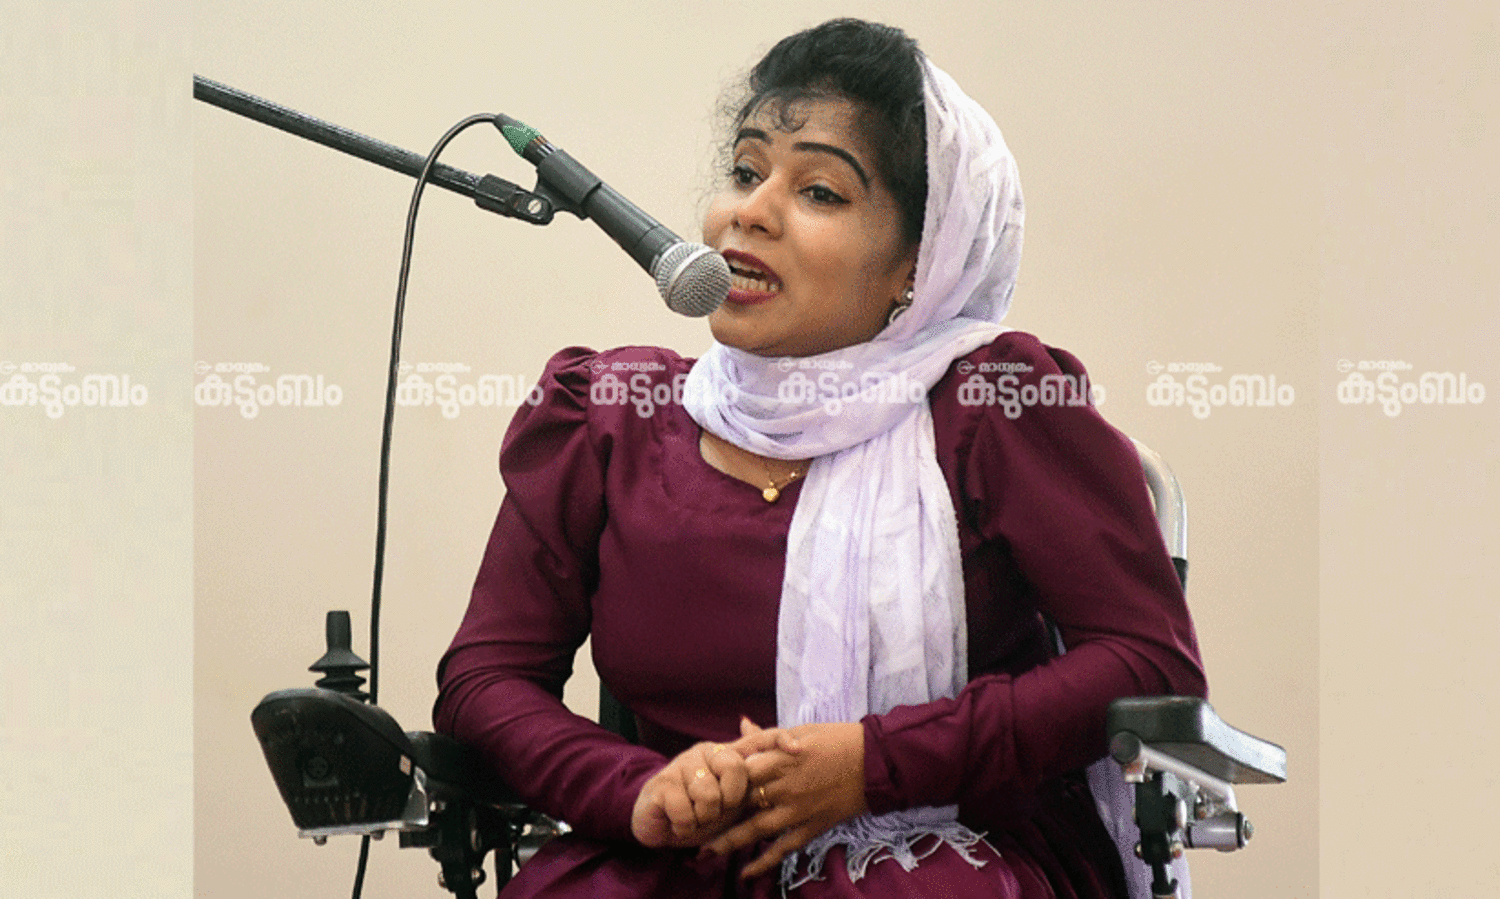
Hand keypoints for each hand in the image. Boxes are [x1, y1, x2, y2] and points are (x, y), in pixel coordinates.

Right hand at [630, 728, 795, 848]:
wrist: (656, 822)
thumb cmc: (699, 809)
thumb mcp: (733, 799)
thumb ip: (755, 778)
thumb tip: (785, 756)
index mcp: (725, 753)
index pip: (757, 738)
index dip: (779, 740)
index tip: (798, 750)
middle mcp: (705, 752)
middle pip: (735, 769)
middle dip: (729, 800)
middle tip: (716, 809)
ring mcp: (681, 765)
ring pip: (709, 795)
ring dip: (704, 818)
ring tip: (695, 817)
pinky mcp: (662, 784)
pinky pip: (686, 811)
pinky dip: (685, 825)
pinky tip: (679, 822)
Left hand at [705, 718, 868, 878]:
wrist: (875, 762)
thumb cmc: (837, 740)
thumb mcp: (800, 731)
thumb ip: (767, 736)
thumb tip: (740, 725)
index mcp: (780, 756)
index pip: (738, 769)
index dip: (716, 779)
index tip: (697, 787)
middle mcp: (784, 784)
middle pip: (740, 801)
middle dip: (714, 813)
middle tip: (689, 824)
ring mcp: (797, 808)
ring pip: (755, 829)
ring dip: (728, 842)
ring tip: (705, 853)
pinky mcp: (812, 826)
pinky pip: (782, 848)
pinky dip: (763, 862)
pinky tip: (745, 873)